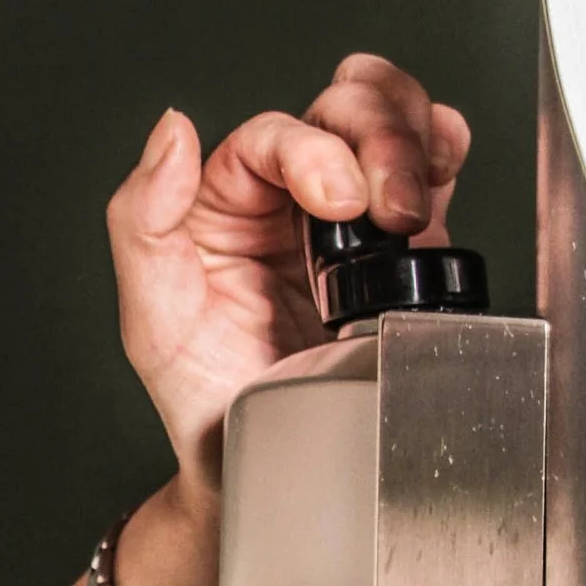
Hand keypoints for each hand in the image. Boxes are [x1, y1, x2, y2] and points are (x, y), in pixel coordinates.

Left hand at [109, 53, 469, 502]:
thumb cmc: (203, 401)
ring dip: (412, 141)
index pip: (274, 135)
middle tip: (390, 206)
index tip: (337, 201)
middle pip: (342, 110)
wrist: (265, 474)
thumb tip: (170, 130)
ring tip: (412, 203)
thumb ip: (142, 220)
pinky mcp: (397, 248)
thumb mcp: (151, 318)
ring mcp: (346, 220)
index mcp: (221, 203)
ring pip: (389, 125)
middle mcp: (284, 200)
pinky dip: (443, 150)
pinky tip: (443, 166)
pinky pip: (428, 173)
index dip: (312, 150)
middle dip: (377, 137)